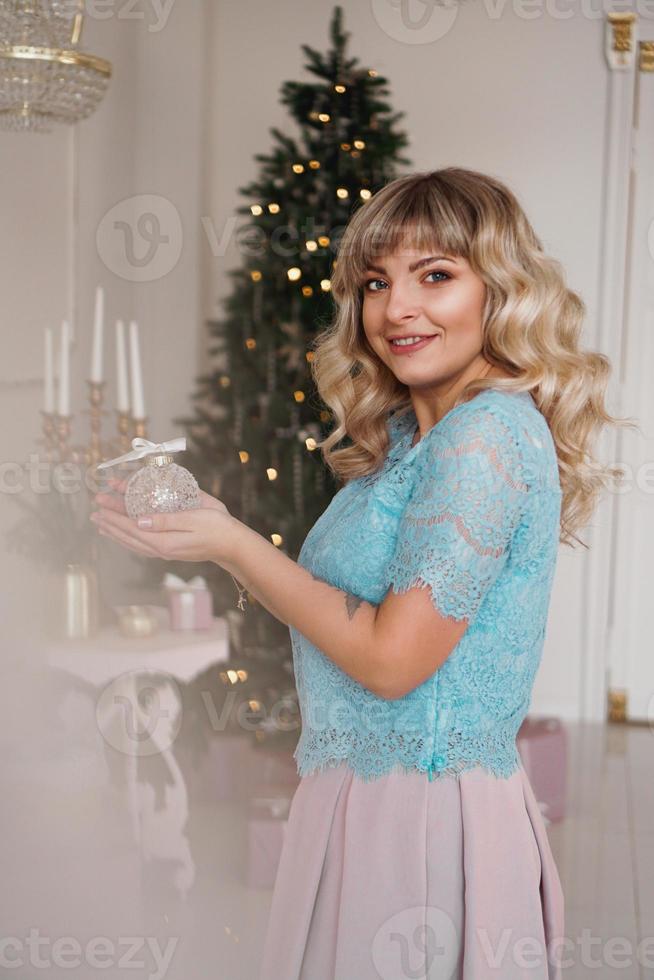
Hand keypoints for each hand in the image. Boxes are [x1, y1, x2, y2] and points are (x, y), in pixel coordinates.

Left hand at [91, 478, 239, 565]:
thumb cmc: (217, 527)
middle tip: (94, 512)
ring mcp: (165, 552)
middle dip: (111, 522)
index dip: (115, 516)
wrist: (232, 545)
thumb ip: (166, 520)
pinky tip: (125, 537)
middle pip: (129, 535)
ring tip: (102, 525)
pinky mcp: (171, 551)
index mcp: (165, 541)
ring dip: (117, 533)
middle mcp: (161, 549)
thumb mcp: (193, 517)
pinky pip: (143, 547)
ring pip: (134, 543)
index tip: (100, 507)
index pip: (132, 527)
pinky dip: (130, 540)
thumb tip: (139, 521)